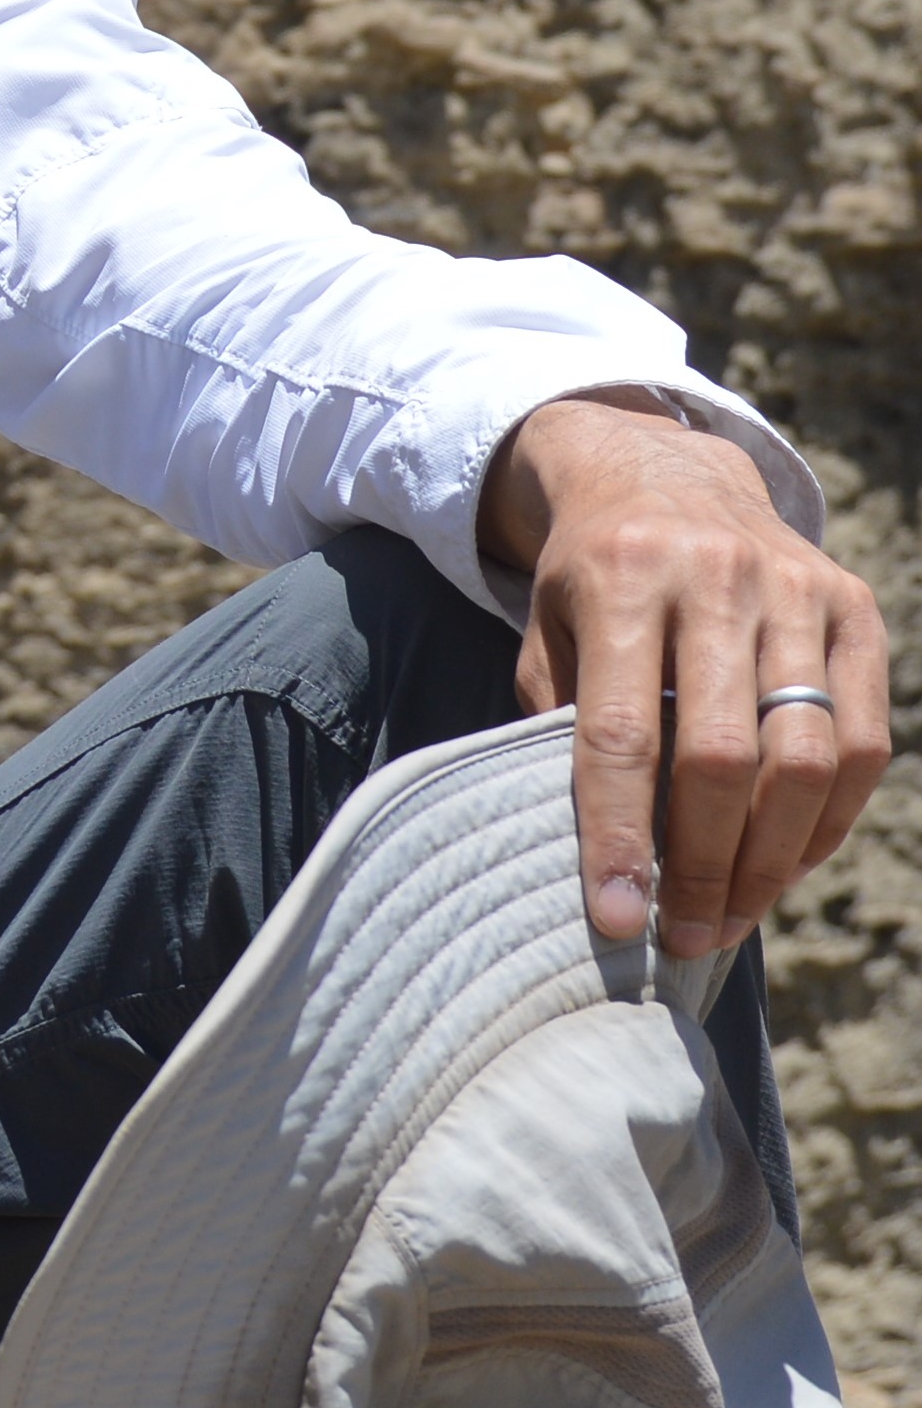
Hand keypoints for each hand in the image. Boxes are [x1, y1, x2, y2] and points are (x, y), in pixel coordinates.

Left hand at [482, 389, 888, 958]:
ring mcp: (796, 589)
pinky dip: (829, 818)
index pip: (621, 734)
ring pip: (802, 757)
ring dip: (771, 859)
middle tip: (681, 936)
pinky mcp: (854, 607)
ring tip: (731, 917)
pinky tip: (788, 862)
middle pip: (719, 755)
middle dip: (702, 865)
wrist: (660, 470)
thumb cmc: (590, 576)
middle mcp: (716, 578)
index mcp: (622, 580)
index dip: (619, 836)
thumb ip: (560, 721)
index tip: (617, 919)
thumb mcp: (546, 628)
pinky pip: (860, 739)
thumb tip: (595, 853)